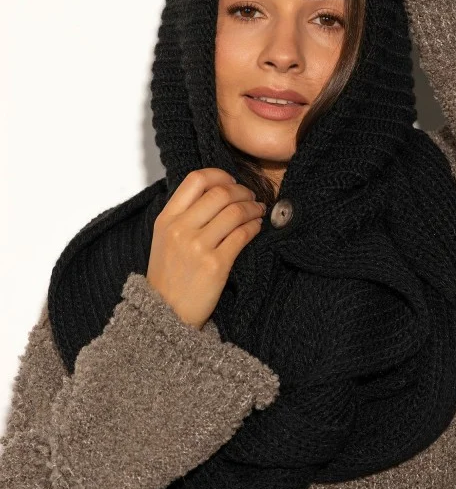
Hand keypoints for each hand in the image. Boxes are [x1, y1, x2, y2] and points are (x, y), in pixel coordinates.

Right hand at [146, 168, 265, 328]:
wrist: (166, 314)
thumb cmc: (168, 276)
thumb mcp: (164, 238)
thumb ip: (183, 214)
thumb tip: (214, 191)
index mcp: (166, 219)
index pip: (195, 179)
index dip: (219, 174)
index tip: (231, 180)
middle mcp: (181, 229)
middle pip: (220, 192)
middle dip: (242, 191)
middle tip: (250, 196)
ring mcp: (198, 247)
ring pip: (235, 212)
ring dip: (253, 208)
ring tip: (258, 211)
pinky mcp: (215, 265)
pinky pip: (243, 235)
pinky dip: (254, 226)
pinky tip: (256, 227)